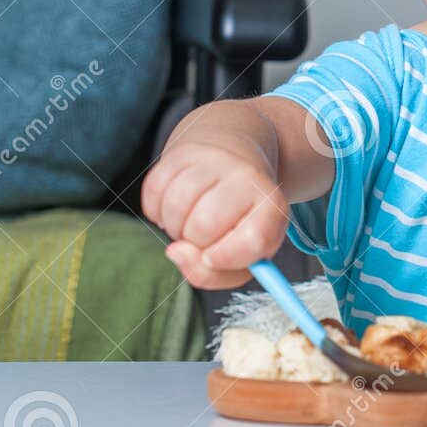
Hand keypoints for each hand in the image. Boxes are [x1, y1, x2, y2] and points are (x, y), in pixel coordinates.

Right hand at [141, 137, 288, 289]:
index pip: (254, 239)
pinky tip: (177, 205)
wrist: (233, 155)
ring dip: (174, 227)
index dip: (226, 258)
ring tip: (190, 220)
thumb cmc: (239, 217)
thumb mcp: (243, 253)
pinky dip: (158, 210)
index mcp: (272, 205)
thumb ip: (214, 274)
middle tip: (203, 236)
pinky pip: (154, 193)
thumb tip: (176, 253)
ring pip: (175, 208)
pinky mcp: (180, 152)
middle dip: (194, 244)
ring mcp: (212, 160)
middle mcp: (246, 176)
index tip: (212, 258)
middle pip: (204, 227)